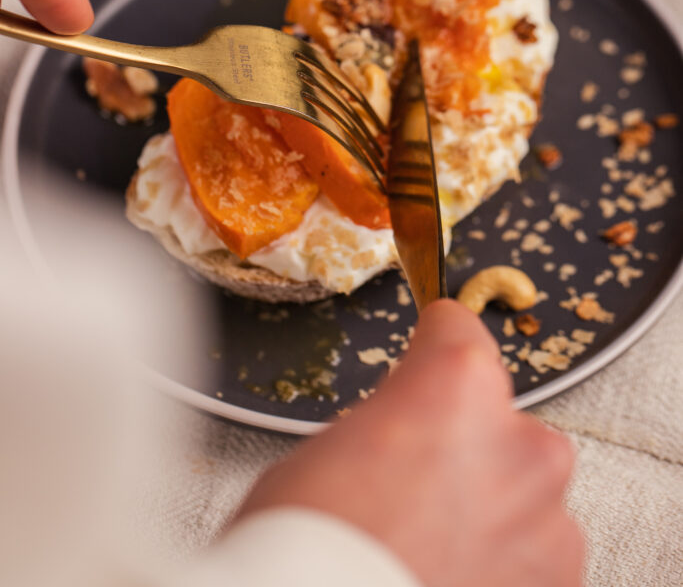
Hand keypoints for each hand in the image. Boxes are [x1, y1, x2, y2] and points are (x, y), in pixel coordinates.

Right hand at [238, 300, 583, 586]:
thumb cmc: (312, 547)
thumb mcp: (326, 449)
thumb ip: (388, 426)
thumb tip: (397, 444)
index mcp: (460, 384)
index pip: (458, 330)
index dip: (431, 345)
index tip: (427, 355)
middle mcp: (521, 442)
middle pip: (497, 418)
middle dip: (463, 442)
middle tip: (409, 483)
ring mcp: (549, 520)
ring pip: (523, 491)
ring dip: (488, 506)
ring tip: (428, 543)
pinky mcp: (561, 582)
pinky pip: (534, 556)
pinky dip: (502, 565)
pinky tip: (449, 575)